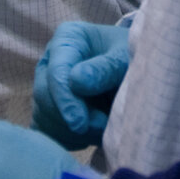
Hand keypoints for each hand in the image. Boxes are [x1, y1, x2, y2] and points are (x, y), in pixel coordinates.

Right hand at [32, 21, 129, 149]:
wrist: (135, 73)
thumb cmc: (132, 60)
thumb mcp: (125, 59)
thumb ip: (104, 68)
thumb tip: (76, 81)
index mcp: (67, 39)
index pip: (56, 71)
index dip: (66, 100)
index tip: (80, 124)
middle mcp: (50, 60)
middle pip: (45, 95)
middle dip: (71, 118)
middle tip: (101, 127)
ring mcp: (47, 86)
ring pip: (44, 116)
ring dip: (71, 132)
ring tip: (102, 129)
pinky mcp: (49, 109)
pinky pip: (47, 131)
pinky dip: (67, 139)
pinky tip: (90, 135)